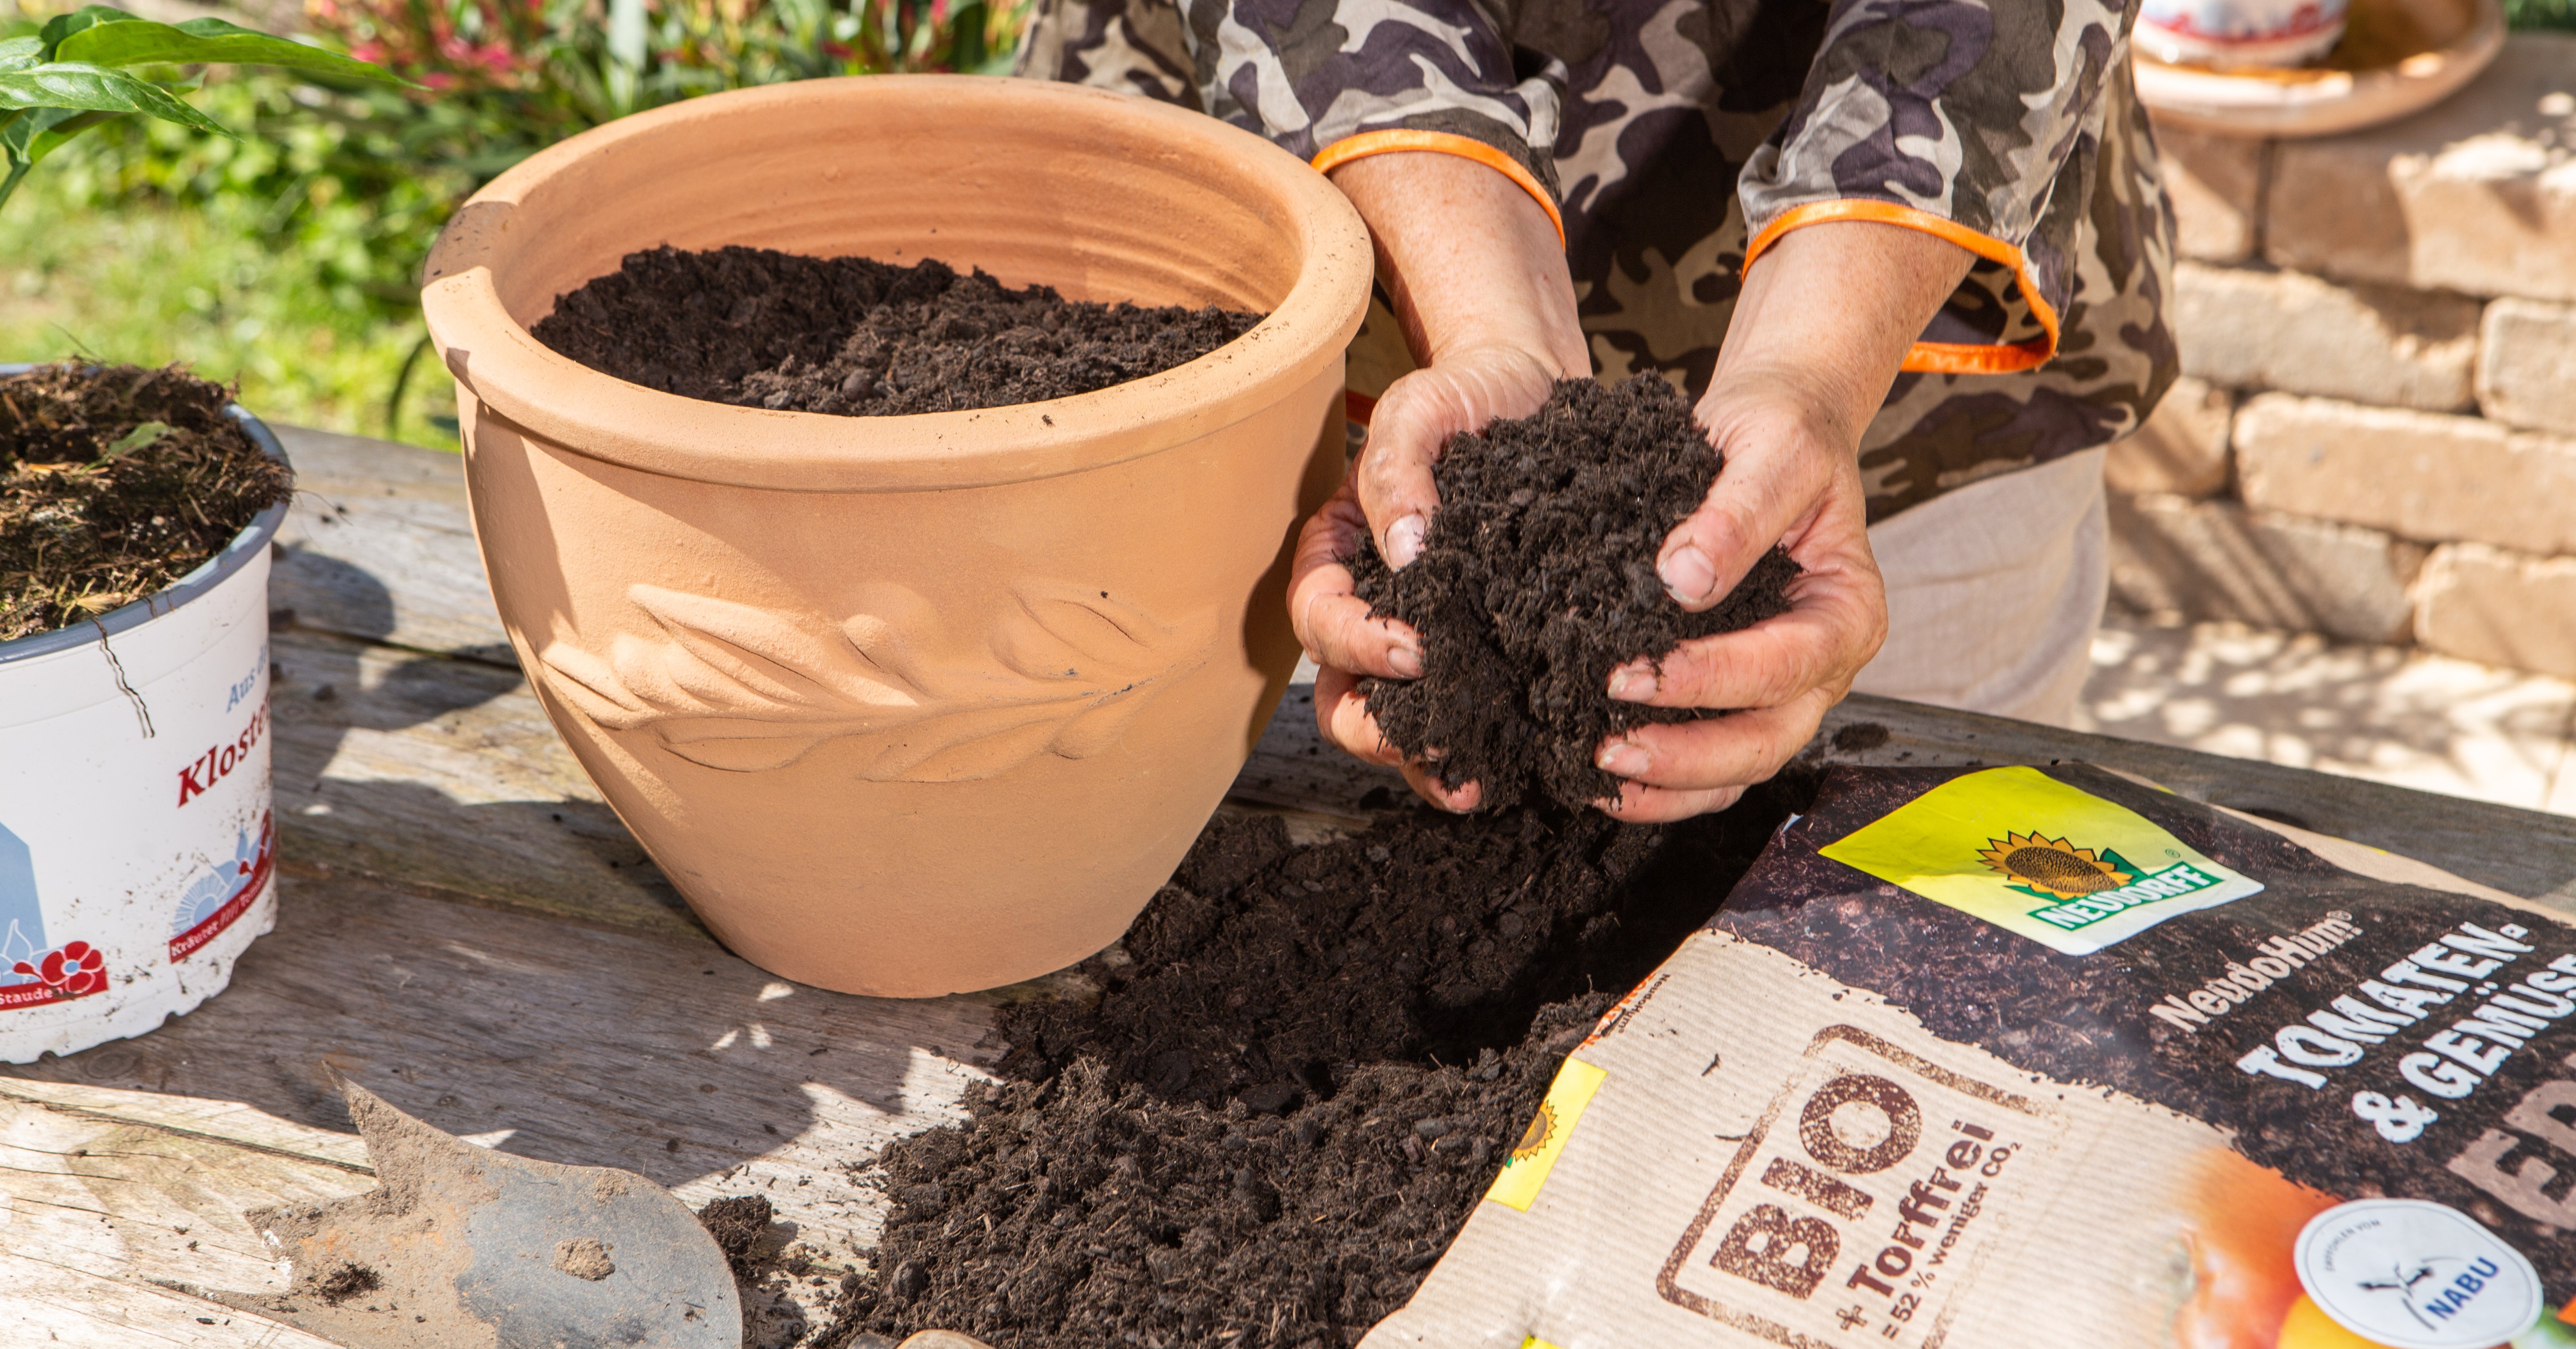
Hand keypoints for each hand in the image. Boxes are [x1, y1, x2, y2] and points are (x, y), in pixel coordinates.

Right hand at [1287, 150, 1586, 810]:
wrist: (1532, 394)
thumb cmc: (1462, 398)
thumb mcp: (1418, 411)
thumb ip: (1394, 471)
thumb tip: (1403, 549)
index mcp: (1337, 557)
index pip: (1320, 618)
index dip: (1357, 644)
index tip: (1416, 649)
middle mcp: (1370, 611)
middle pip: (1342, 696)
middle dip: (1381, 732)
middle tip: (1436, 746)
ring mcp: (1424, 640)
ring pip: (1398, 724)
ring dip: (1427, 761)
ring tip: (1476, 784)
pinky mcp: (1483, 656)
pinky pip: (1468, 716)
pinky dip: (1485, 745)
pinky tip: (1524, 760)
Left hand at [1589, 221, 1971, 821]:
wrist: (1773, 430)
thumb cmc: (1781, 433)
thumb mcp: (1772, 448)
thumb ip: (1736, 512)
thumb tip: (1685, 579)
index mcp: (1848, 611)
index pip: (1784, 665)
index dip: (1709, 679)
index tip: (1630, 673)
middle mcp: (1824, 664)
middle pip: (1768, 739)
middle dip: (1687, 755)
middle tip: (1608, 745)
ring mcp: (1786, 689)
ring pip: (1739, 767)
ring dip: (1671, 782)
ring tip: (1597, 772)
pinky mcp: (1741, 694)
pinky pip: (1712, 762)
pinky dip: (1664, 781)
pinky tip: (1602, 780)